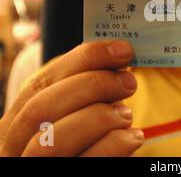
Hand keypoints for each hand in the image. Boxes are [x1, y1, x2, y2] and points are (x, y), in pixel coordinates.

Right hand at [0, 40, 143, 156]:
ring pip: (54, 140)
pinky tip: (133, 137)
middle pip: (42, 108)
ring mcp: (33, 169)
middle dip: (93, 85)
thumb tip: (117, 57)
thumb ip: (81, 91)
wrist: (79, 163)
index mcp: (15, 122)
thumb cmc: (78, 144)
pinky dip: (114, 145)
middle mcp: (14, 148)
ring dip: (100, 116)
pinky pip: (87, 164)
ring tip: (127, 113)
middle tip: (129, 81)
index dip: (84, 60)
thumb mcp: (70, 114)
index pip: (40, 82)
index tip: (122, 50)